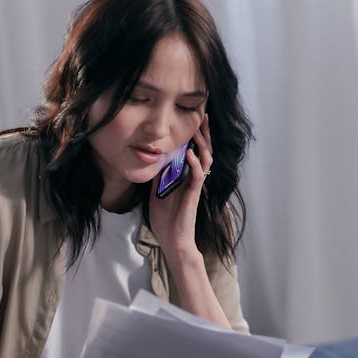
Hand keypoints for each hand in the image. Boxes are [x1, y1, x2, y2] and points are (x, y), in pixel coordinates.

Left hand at [148, 114, 212, 268]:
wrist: (172, 241)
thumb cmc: (166, 221)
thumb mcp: (156, 194)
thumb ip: (157, 178)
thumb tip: (152, 162)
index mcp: (185, 178)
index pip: (194, 152)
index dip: (195, 137)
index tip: (193, 121)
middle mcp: (193, 180)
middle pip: (204, 152)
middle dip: (203, 134)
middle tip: (203, 116)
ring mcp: (194, 187)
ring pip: (205, 161)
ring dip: (202, 145)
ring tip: (198, 131)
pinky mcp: (193, 195)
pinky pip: (197, 176)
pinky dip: (195, 164)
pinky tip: (191, 154)